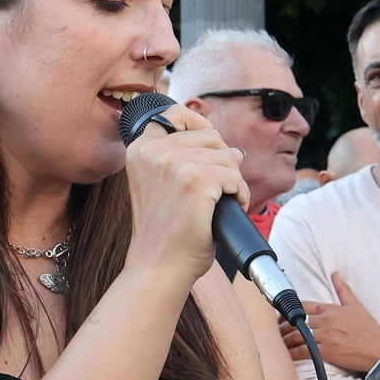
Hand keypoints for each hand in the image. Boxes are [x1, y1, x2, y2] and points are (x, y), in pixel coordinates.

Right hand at [123, 104, 249, 282]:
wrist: (159, 265)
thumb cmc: (164, 232)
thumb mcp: (161, 186)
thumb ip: (186, 160)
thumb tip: (234, 150)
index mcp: (140, 149)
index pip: (175, 114)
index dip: (198, 124)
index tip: (210, 143)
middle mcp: (153, 151)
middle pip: (210, 136)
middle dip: (223, 160)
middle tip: (219, 187)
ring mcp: (174, 164)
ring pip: (226, 157)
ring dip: (233, 180)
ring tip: (223, 200)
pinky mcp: (196, 180)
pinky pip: (234, 177)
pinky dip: (239, 193)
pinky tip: (230, 207)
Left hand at [282, 271, 379, 372]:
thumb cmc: (368, 328)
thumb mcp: (355, 305)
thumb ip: (343, 289)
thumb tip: (336, 273)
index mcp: (330, 309)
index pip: (303, 305)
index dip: (288, 309)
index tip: (280, 314)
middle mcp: (325, 321)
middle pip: (295, 321)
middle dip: (282, 327)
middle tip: (274, 331)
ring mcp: (324, 336)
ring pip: (296, 336)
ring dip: (284, 340)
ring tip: (277, 344)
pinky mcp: (325, 351)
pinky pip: (303, 351)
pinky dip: (292, 354)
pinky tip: (285, 356)